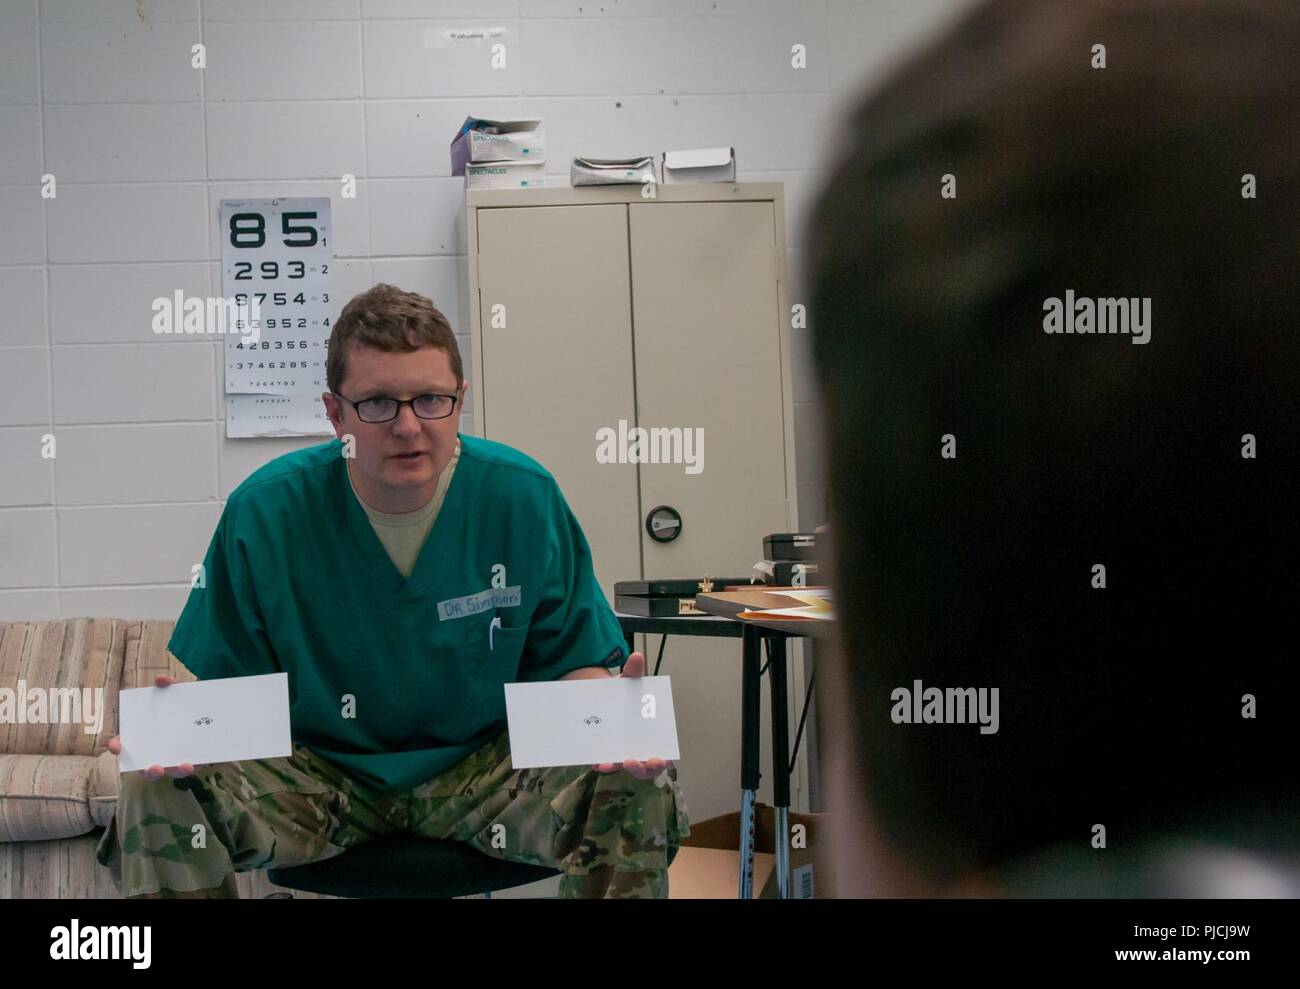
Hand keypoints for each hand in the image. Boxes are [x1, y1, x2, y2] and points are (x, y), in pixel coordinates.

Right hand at [106, 674, 196, 780]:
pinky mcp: (190, 762)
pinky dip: (190, 767)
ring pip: (170, 772)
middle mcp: (156, 753)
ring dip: (176, 771)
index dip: (117, 746)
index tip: (116, 746)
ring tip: (185, 766)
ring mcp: (173, 760)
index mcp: (145, 738)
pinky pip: (189, 768)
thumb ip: (168, 687)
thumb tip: (161, 679)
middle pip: (147, 769)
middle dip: (150, 770)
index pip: (125, 745)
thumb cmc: (182, 706)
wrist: (209, 713)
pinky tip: (195, 763)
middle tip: (155, 767)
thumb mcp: (176, 695)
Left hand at [593, 651, 672, 780]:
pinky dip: (599, 763)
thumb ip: (633, 673)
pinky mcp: (600, 753)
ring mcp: (617, 753)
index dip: (659, 761)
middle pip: (641, 768)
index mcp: (648, 736)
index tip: (658, 759)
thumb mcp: (627, 684)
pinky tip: (595, 760)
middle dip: (639, 769)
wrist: (598, 699)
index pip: (658, 756)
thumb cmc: (621, 696)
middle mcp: (635, 749)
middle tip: (632, 761)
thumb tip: (636, 656)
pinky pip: (600, 762)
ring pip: (619, 767)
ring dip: (614, 767)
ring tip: (607, 763)